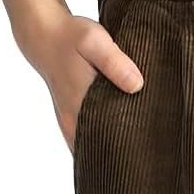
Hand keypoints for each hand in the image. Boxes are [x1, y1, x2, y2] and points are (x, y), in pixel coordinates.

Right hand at [14, 6, 143, 150]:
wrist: (45, 36)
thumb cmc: (71, 37)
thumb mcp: (94, 41)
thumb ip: (114, 62)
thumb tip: (137, 85)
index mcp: (80, 109)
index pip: (106, 145)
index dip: (126, 153)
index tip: (147, 158)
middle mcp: (72, 123)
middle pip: (101, 153)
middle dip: (123, 156)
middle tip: (148, 158)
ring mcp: (70, 125)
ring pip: (94, 149)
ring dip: (113, 150)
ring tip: (138, 152)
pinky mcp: (72, 121)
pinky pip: (90, 141)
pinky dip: (104, 142)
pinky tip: (121, 138)